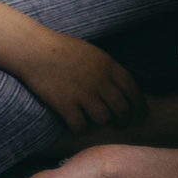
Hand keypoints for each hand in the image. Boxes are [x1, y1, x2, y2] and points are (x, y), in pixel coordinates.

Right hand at [17, 35, 144, 131]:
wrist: (36, 50)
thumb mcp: (94, 53)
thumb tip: (121, 86)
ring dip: (102, 123)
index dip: (140, 104)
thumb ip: (108, 69)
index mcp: (109, 66)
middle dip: (125, 119)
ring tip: (98, 123)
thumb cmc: (63, 49)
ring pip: (103, 119)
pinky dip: (80, 128)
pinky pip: (80, 126)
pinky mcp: (65, 105)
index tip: (142, 114)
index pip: (133, 89)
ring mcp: (83, 94)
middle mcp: (100, 81)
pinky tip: (77, 125)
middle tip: (122, 125)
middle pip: (122, 108)